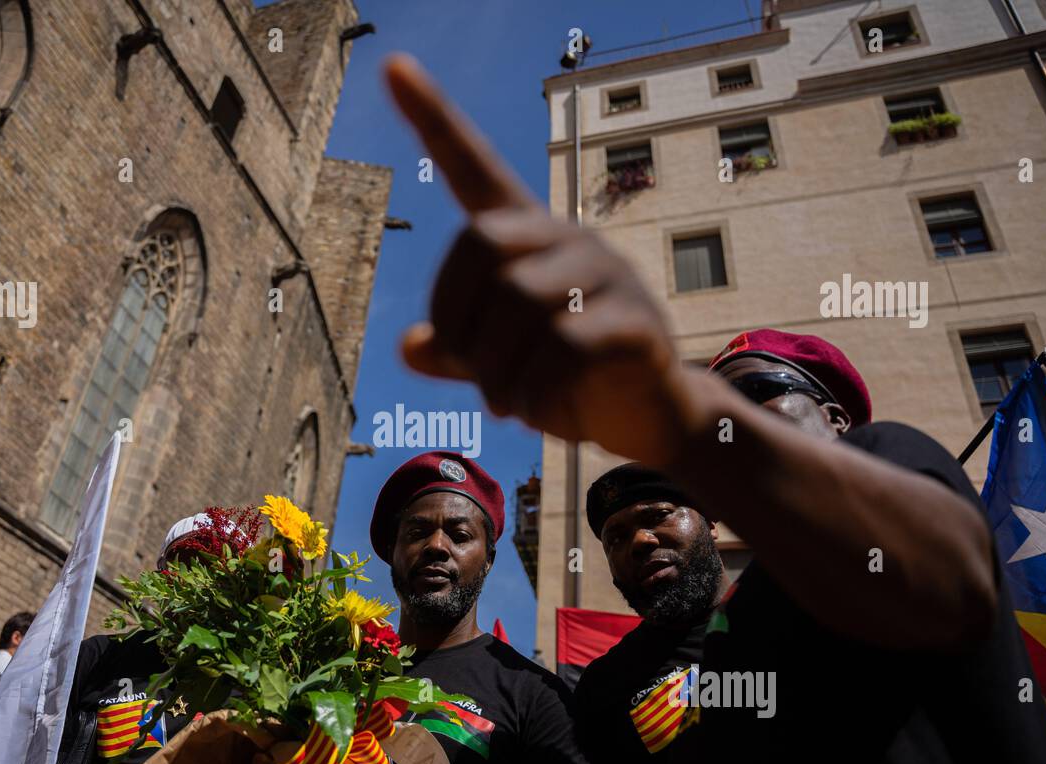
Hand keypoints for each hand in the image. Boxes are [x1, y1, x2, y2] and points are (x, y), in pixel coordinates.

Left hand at [383, 55, 706, 466]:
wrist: (652, 415)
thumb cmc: (570, 381)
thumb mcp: (502, 366)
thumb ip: (458, 352)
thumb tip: (409, 347)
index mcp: (527, 238)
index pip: (474, 169)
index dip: (433, 121)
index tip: (394, 66)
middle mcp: (567, 238)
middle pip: (479, 247)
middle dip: (456, 319)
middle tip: (465, 367)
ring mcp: (607, 274)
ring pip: (518, 302)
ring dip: (493, 371)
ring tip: (503, 404)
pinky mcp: (634, 321)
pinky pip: (562, 346)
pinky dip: (531, 390)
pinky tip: (534, 410)